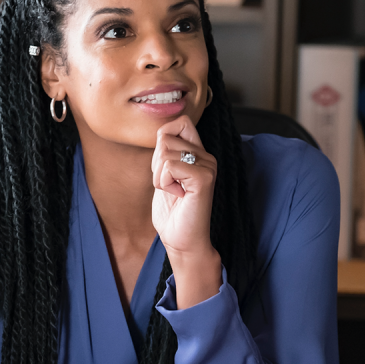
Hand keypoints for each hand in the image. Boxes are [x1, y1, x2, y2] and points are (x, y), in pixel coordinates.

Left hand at [151, 116, 221, 306]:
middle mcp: (207, 156)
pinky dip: (164, 183)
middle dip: (156, 163)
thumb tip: (161, 133)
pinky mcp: (204, 178)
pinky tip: (178, 195)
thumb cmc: (172, 212)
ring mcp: (208, 166)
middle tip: (169, 184)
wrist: (181, 241)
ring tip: (174, 191)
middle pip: (166, 137)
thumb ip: (166, 154)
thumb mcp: (165, 176)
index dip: (162, 140)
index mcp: (199, 154)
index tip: (164, 167)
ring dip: (159, 176)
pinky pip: (170, 166)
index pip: (179, 122)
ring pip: (165, 153)